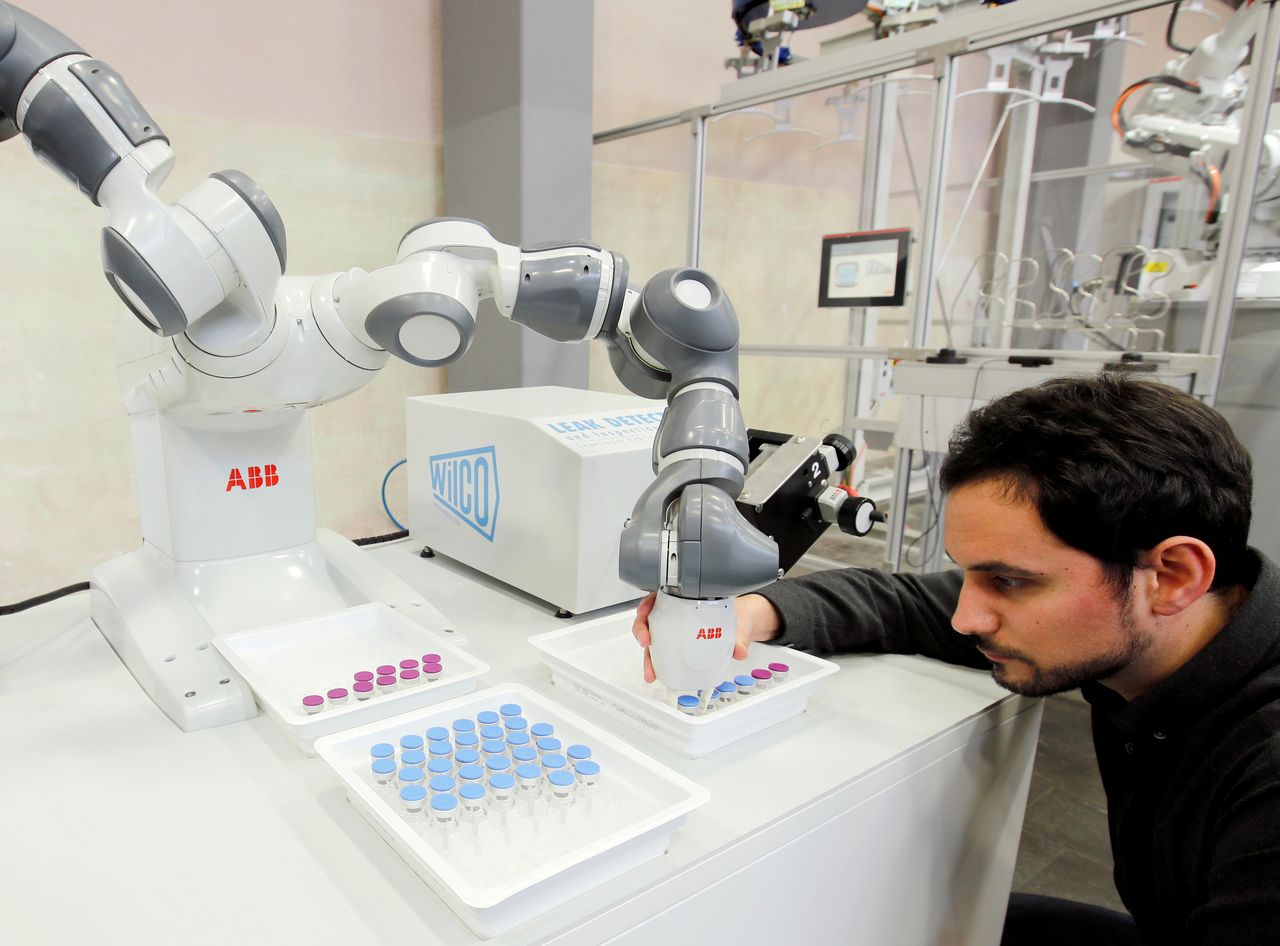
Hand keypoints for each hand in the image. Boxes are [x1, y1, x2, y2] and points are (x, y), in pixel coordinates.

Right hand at [631, 592, 780, 684]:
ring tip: (650, 669)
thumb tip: (739, 651)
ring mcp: (673, 630)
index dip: (646, 604)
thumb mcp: (736, 623)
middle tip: (646, 641)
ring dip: (647, 655)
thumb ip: (738, 638)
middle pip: (648, 619)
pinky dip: (655, 663)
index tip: (645, 612)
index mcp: (684, 599)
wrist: (740, 624)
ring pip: (651, 639)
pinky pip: (660, 652)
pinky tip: (656, 673)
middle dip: (641, 630)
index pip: (656, 597)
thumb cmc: (733, 615)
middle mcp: (674, 614)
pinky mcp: (675, 644)